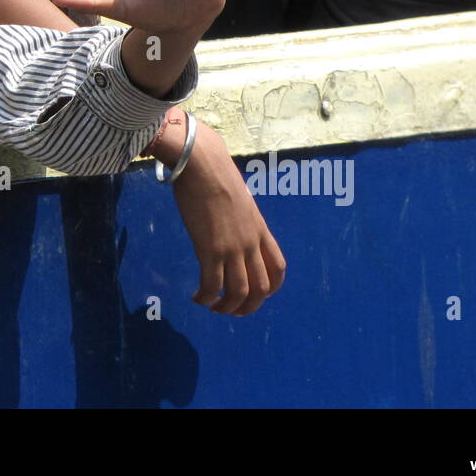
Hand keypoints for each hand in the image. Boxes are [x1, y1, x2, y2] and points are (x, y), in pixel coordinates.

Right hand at [154, 112, 286, 314]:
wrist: (203, 164)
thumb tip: (227, 222)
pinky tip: (197, 297)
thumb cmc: (216, 173)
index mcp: (260, 229)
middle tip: (232, 311)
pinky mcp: (210, 249)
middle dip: (248, 307)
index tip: (255, 294)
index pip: (278, 267)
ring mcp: (232, 248)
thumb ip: (238, 217)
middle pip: (261, 288)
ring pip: (239, 292)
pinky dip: (206, 297)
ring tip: (213, 307)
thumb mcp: (238, 199)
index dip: (270, 288)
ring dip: (227, 307)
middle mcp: (251, 243)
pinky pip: (212, 285)